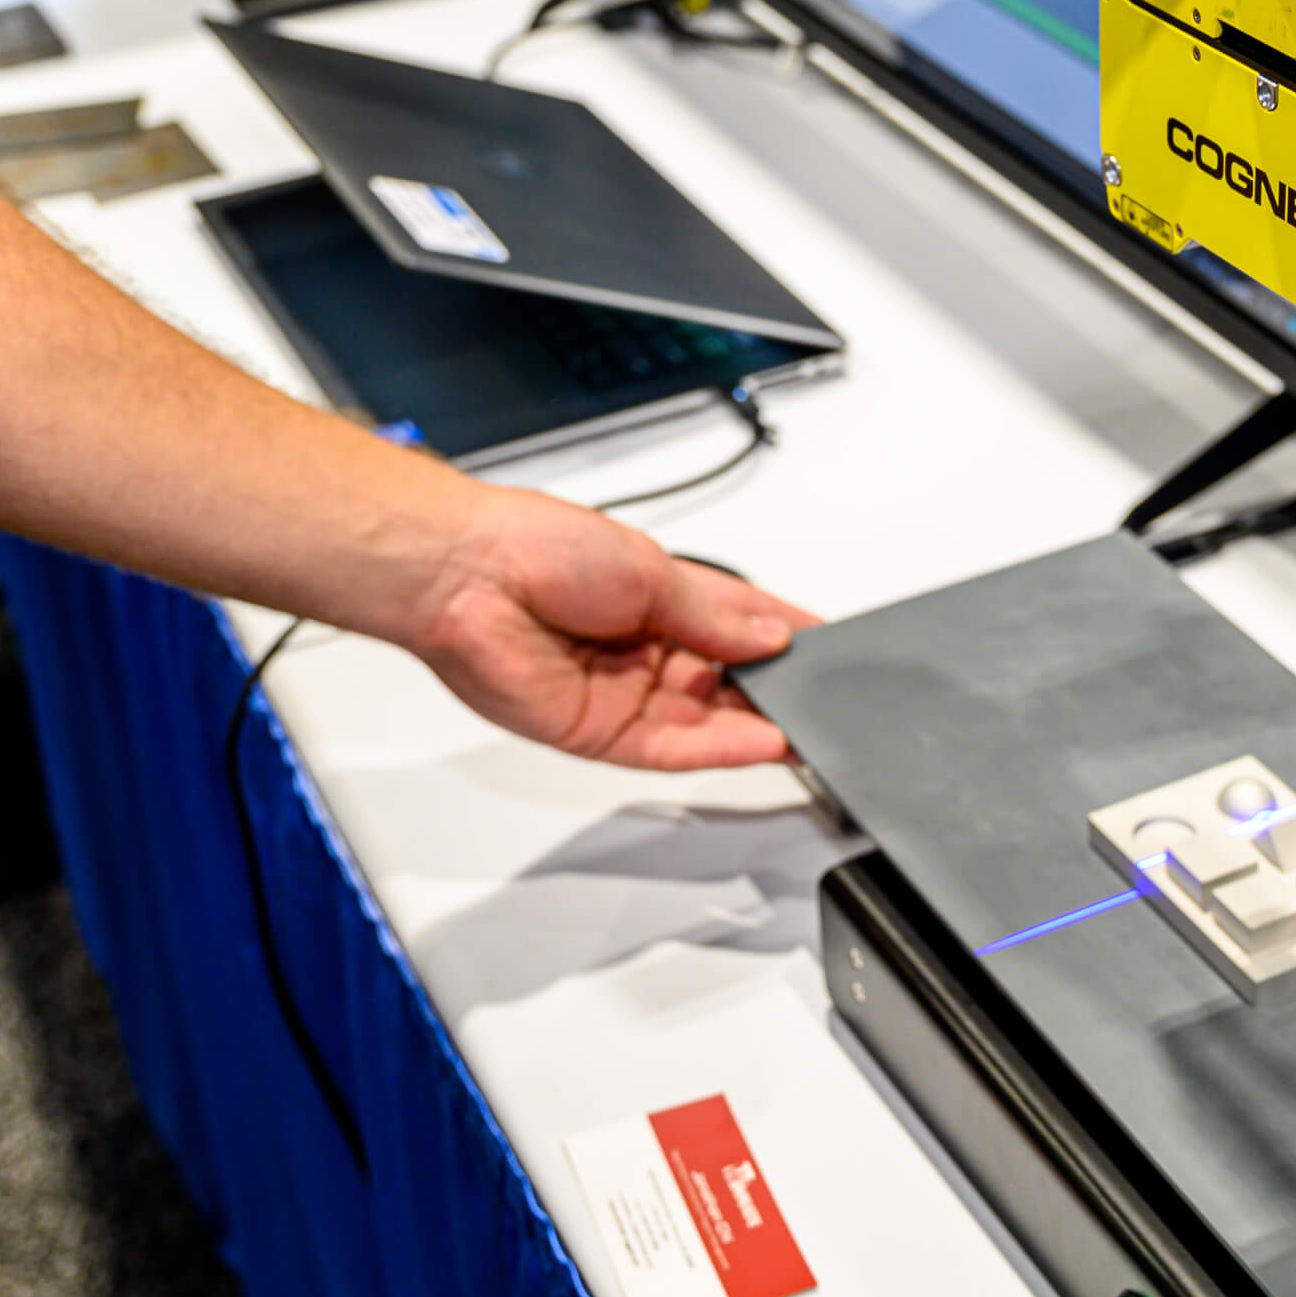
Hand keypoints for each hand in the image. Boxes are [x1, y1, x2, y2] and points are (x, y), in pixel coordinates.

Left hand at [403, 487, 818, 770]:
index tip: (828, 648)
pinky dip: (718, 749)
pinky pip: (669, 749)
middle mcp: (641, 645)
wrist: (467, 578)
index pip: (737, 621)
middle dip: (773, 690)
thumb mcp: (653, 570)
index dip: (782, 636)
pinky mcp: (596, 732)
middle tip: (825, 699)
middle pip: (723, 680)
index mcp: (657, 594)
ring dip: (754, 726)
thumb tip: (772, 638)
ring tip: (806, 728)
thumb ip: (716, 616)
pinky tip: (762, 743)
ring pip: (702, 721)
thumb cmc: (538, 547)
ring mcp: (620, 691)